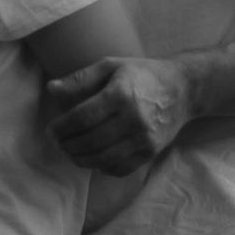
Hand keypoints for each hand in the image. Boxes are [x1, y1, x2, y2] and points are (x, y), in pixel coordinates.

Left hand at [46, 57, 193, 175]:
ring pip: (103, 159)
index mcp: (121, 94)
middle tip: (58, 143)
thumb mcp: (110, 66)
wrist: (183, 90)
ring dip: (80, 159)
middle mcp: (133, 119)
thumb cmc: (142, 75)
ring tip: (70, 153)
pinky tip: (94, 159)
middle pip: (90, 141)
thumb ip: (80, 79)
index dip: (62, 128)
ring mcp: (144, 139)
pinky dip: (102, 167)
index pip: (82, 118)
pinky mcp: (151, 152)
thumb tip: (51, 89)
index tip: (51, 130)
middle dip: (67, 146)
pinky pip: (120, 168)